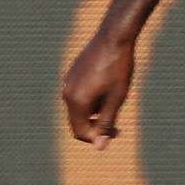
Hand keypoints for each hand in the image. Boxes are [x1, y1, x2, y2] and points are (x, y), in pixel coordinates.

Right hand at [61, 33, 134, 148]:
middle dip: (96, 126)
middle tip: (118, 123)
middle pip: (78, 121)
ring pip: (79, 108)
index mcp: (76, 101)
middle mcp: (66, 93)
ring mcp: (67, 82)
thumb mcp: (116, 99)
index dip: (98, 137)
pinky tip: (108, 88)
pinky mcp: (71, 73)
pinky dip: (91, 99)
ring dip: (95, 112)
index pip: (80, 132)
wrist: (114, 37)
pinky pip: (79, 94)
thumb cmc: (118, 69)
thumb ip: (106, 123)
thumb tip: (99, 146)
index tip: (117, 132)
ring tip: (115, 100)